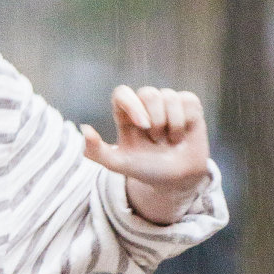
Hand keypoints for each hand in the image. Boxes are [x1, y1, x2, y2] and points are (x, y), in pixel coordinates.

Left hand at [81, 84, 210, 225]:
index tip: (143, 125)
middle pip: (148, 93)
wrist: (176, 181)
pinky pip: (187, 100)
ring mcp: (167, 104)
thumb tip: (85, 129)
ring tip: (169, 140)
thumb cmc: (145, 169)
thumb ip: (96, 151)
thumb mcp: (118, 164)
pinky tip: (182, 134)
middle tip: (156, 140)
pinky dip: (185, 120)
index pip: (122, 93)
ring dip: (172, 123)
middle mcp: (145, 106)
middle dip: (156, 119)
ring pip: (169, 96)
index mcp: (125, 115)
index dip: (132, 104)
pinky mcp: (187, 106)